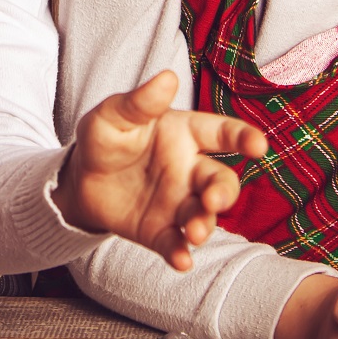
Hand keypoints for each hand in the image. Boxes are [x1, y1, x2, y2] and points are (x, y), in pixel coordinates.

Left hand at [54, 70, 266, 270]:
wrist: (78, 180)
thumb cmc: (104, 138)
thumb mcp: (113, 115)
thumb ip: (140, 102)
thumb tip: (167, 77)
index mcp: (185, 134)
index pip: (222, 134)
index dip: (243, 138)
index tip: (258, 145)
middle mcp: (189, 170)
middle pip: (221, 181)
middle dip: (223, 193)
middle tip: (214, 201)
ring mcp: (177, 203)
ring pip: (203, 215)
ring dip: (205, 225)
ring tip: (195, 234)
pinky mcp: (159, 231)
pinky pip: (175, 243)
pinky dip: (180, 253)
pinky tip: (181, 261)